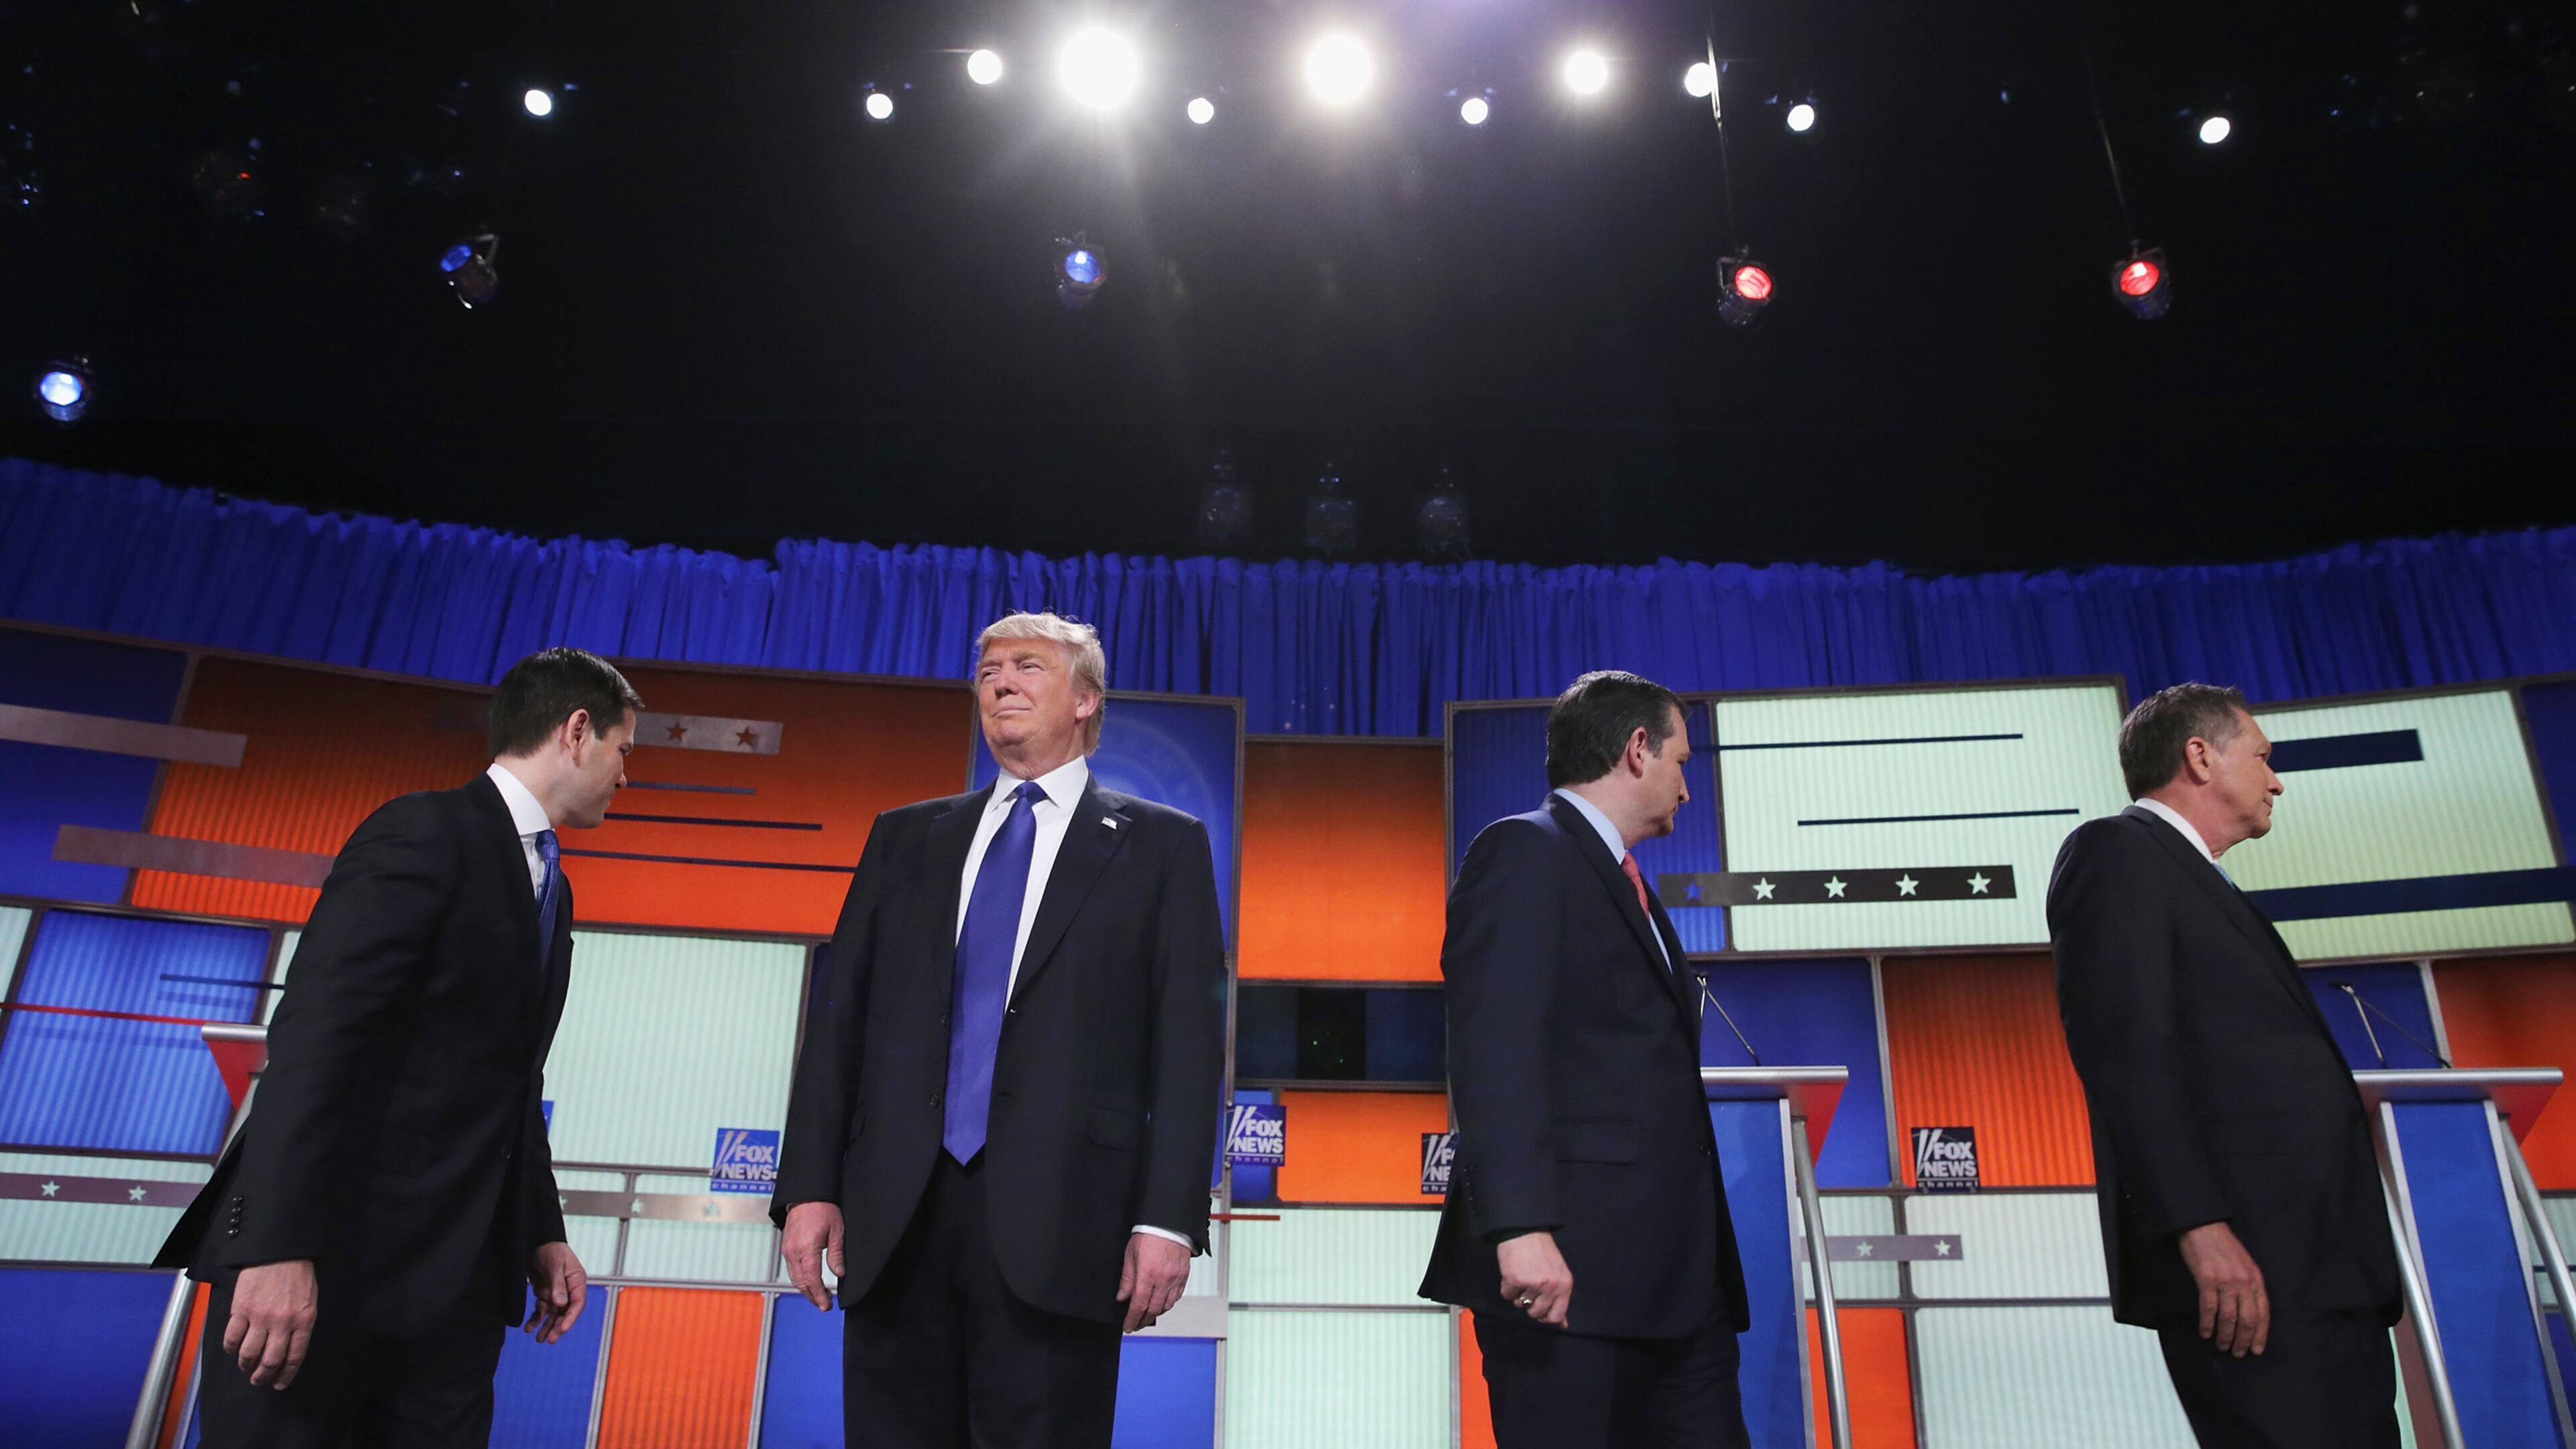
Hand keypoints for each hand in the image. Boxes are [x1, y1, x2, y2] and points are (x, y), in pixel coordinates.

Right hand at [224, 1259, 317, 1389]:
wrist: (280, 1250)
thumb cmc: (298, 1274)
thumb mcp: (310, 1301)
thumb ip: (301, 1324)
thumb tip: (291, 1346)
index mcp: (303, 1322)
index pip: (294, 1358)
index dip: (285, 1375)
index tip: (278, 1384)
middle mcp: (282, 1323)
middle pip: (270, 1361)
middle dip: (263, 1376)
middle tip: (258, 1380)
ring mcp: (260, 1317)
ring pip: (249, 1353)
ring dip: (246, 1365)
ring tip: (245, 1366)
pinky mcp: (241, 1309)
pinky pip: (232, 1338)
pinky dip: (231, 1348)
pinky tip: (233, 1349)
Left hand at [524, 1241, 588, 1343]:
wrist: (537, 1242)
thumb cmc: (551, 1250)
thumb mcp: (556, 1266)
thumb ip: (558, 1285)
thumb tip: (560, 1304)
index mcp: (576, 1282)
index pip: (576, 1304)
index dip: (570, 1318)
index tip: (562, 1330)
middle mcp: (568, 1290)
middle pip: (565, 1313)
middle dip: (557, 1327)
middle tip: (550, 1340)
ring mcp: (556, 1293)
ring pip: (553, 1314)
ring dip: (547, 1327)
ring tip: (539, 1340)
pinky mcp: (545, 1293)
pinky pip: (541, 1310)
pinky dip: (536, 1319)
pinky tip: (529, 1328)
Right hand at [782, 1201, 845, 1311]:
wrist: (806, 1194)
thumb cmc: (823, 1209)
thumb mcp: (836, 1231)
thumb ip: (836, 1254)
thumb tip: (840, 1274)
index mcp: (806, 1249)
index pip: (812, 1280)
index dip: (819, 1295)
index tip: (826, 1305)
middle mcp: (793, 1252)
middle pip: (801, 1283)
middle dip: (812, 1296)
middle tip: (824, 1306)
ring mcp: (787, 1250)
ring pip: (794, 1278)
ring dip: (805, 1290)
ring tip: (817, 1297)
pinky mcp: (786, 1247)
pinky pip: (791, 1269)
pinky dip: (800, 1279)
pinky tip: (808, 1282)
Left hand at [1117, 1233, 1192, 1331]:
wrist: (1169, 1222)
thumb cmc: (1149, 1234)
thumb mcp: (1130, 1255)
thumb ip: (1127, 1279)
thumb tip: (1122, 1297)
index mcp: (1147, 1274)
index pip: (1138, 1306)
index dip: (1132, 1319)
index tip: (1128, 1327)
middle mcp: (1163, 1279)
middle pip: (1153, 1310)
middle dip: (1143, 1321)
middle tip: (1136, 1325)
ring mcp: (1175, 1278)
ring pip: (1166, 1306)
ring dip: (1156, 1313)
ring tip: (1147, 1314)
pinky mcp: (1184, 1275)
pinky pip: (1177, 1296)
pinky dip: (1168, 1304)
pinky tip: (1161, 1303)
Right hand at [1496, 1231, 1571, 1328]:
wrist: (1524, 1230)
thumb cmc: (1542, 1251)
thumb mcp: (1558, 1274)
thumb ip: (1560, 1299)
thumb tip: (1563, 1325)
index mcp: (1565, 1285)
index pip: (1556, 1316)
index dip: (1545, 1316)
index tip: (1539, 1309)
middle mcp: (1551, 1287)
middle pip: (1536, 1313)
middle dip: (1529, 1305)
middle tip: (1528, 1288)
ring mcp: (1533, 1284)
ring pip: (1520, 1305)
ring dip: (1517, 1294)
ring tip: (1521, 1276)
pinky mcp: (1515, 1280)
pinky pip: (1506, 1295)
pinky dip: (1506, 1286)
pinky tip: (1512, 1272)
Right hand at [2179, 1222, 2268, 1356]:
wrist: (2203, 1226)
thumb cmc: (2222, 1245)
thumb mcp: (2245, 1264)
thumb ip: (2249, 1285)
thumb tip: (2248, 1309)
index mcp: (2256, 1279)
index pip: (2263, 1313)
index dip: (2260, 1334)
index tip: (2256, 1349)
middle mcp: (2244, 1282)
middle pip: (2248, 1319)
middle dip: (2243, 1340)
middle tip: (2238, 1353)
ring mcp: (2225, 1281)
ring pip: (2229, 1317)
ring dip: (2225, 1335)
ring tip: (2222, 1346)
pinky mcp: (2206, 1279)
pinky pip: (2209, 1307)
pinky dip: (2208, 1323)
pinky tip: (2206, 1332)